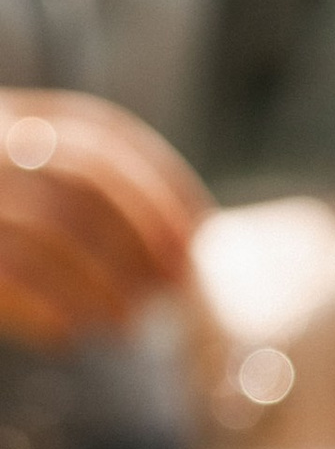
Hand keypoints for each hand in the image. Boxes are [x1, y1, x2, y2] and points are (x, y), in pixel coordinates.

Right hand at [0, 93, 206, 348]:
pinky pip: (3, 270)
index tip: (201, 231)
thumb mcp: (18, 182)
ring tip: (126, 324)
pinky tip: (67, 334)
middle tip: (175, 287)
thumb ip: (76, 197)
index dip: (160, 183)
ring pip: (46, 228)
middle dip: (141, 236)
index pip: (100, 135)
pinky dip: (42, 306)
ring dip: (99, 281)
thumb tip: (175, 244)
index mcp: (6, 114)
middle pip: (81, 180)